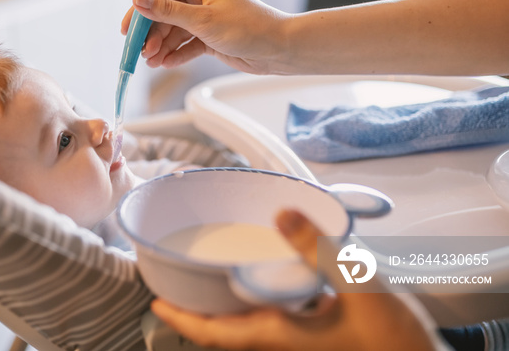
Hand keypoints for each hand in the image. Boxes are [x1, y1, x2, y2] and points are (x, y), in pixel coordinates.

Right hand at [121, 0, 289, 74]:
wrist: (278, 49)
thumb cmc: (248, 28)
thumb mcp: (202, 20)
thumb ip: (167, 12)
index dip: (141, 12)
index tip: (127, 31)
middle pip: (164, 15)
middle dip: (152, 35)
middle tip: (141, 53)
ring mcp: (205, 17)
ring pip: (173, 32)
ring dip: (161, 48)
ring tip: (152, 63)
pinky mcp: (210, 36)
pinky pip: (185, 44)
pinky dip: (176, 54)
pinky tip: (165, 64)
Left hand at [150, 210, 438, 350]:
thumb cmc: (397, 343)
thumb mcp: (360, 290)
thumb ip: (321, 251)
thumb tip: (283, 215)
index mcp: (281, 334)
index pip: (216, 333)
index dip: (182, 320)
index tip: (155, 305)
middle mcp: (284, 339)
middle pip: (225, 327)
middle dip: (197, 309)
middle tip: (175, 283)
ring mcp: (301, 338)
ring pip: (249, 319)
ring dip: (225, 300)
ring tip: (211, 272)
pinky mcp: (318, 332)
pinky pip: (276, 311)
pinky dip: (260, 293)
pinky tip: (271, 270)